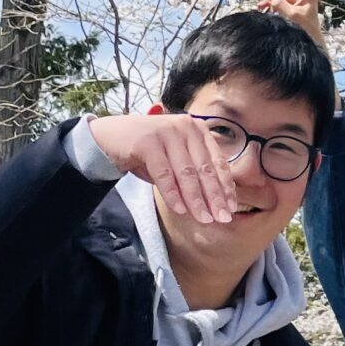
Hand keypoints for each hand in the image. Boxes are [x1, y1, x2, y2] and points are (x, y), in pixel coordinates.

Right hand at [84, 109, 239, 225]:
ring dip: (196, 199)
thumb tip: (217, 203)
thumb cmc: (150, 153)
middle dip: (215, 196)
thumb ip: (195, 174)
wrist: (112, 138)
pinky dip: (173, 194)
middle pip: (205, 169)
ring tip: (204, 218)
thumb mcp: (177, 160)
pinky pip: (164, 174)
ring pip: (186, 173)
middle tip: (222, 218)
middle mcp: (186, 127)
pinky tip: (180, 210)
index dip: (225, 186)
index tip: (232, 207)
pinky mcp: (148, 142)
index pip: (217, 161)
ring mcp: (167, 132)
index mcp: (198, 130)